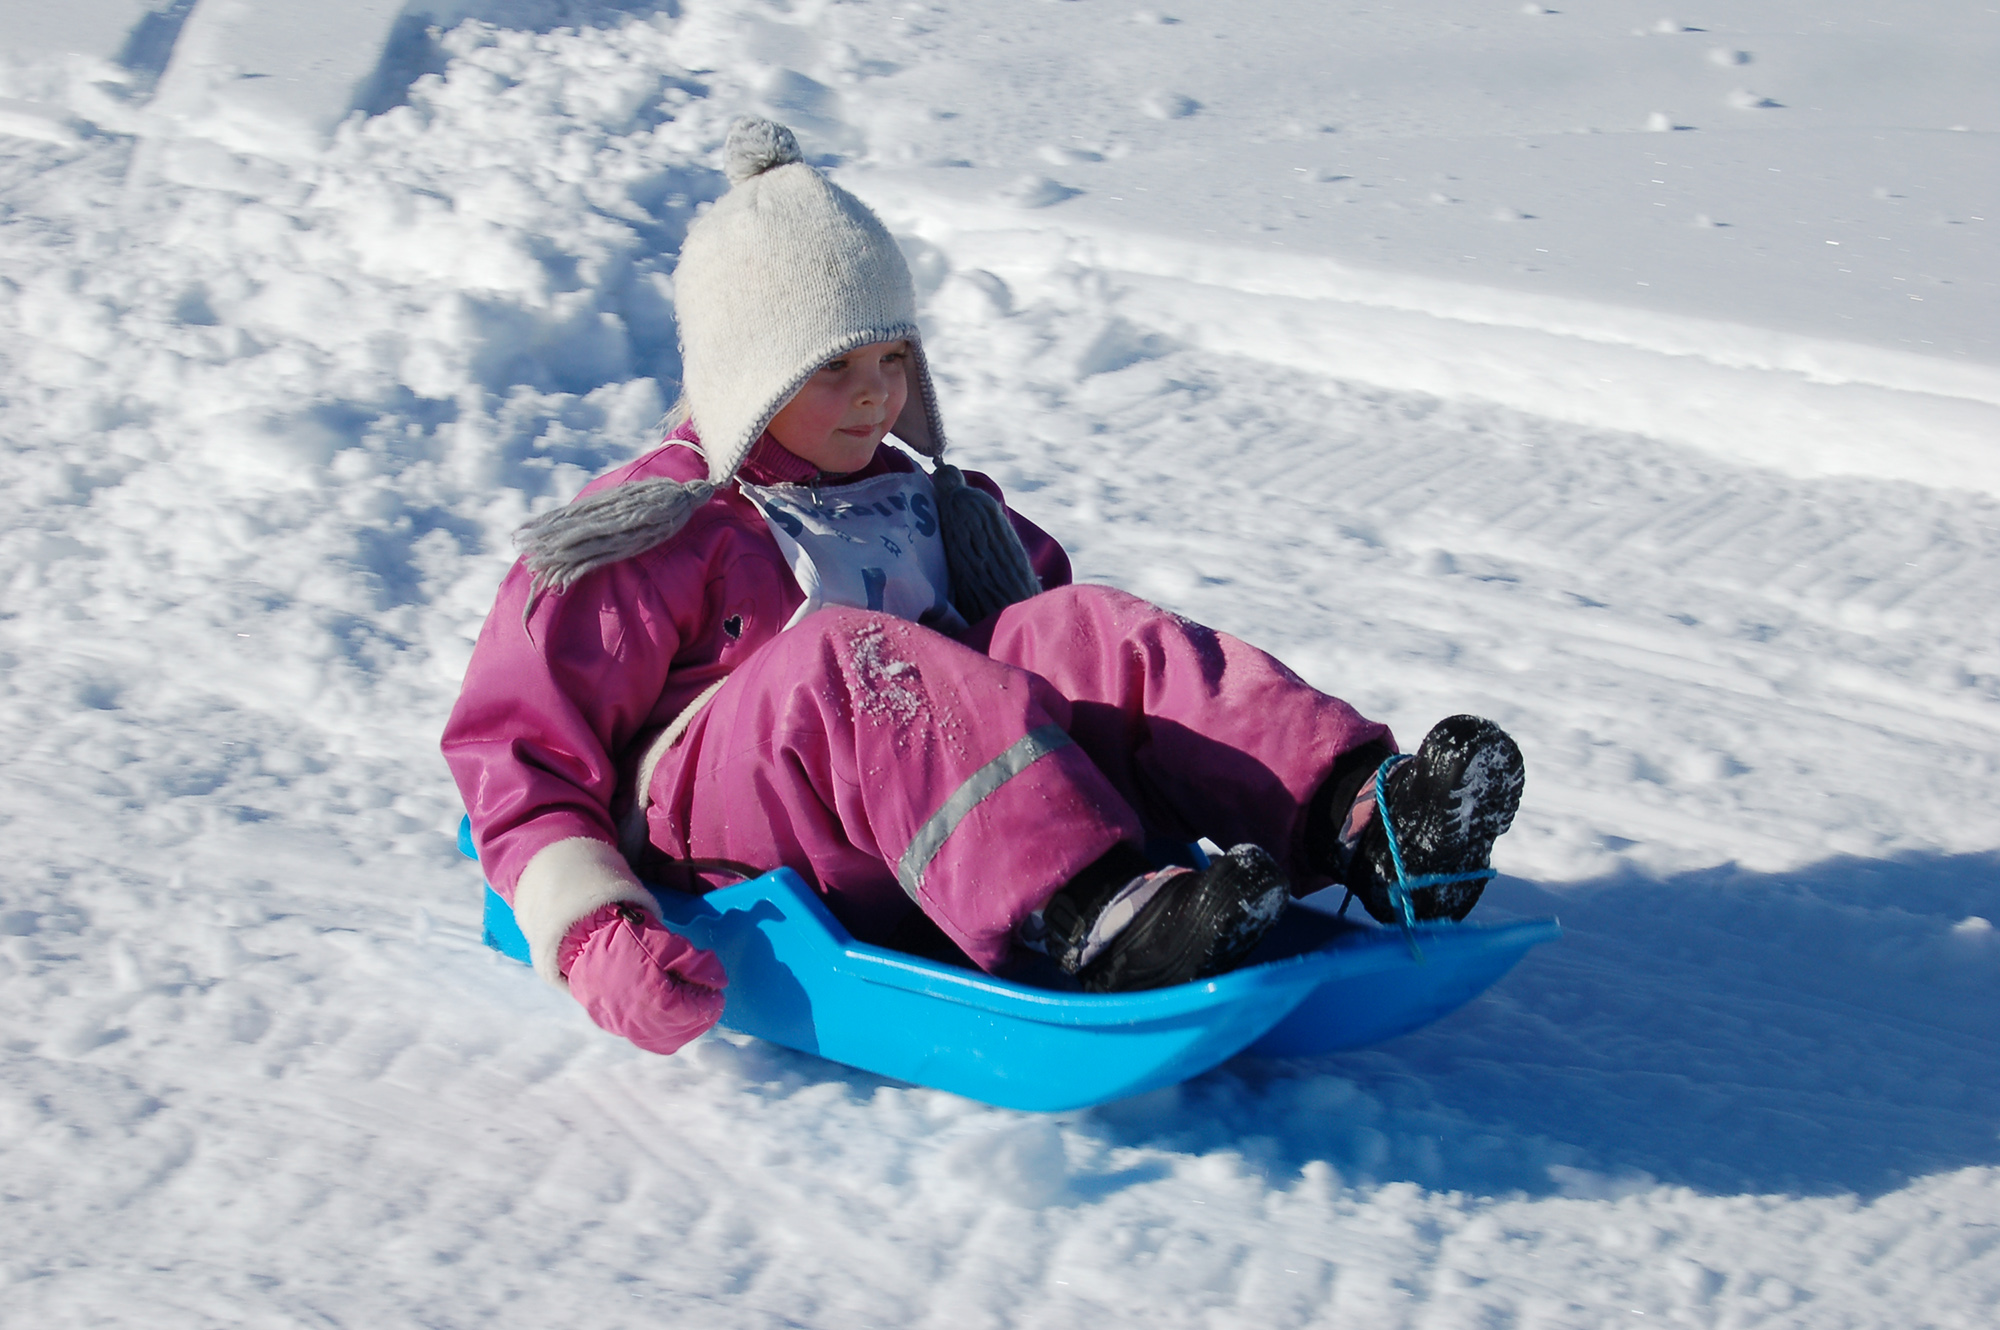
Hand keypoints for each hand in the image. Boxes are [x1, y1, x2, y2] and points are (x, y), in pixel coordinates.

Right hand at [558, 903, 727, 1054]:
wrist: (585, 944)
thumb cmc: (628, 939)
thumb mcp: (669, 943)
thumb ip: (698, 964)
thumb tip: (719, 982)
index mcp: (657, 1001)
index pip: (697, 1011)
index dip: (711, 1001)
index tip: (717, 990)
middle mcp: (642, 1022)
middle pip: (686, 1029)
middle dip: (701, 1015)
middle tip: (707, 998)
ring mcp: (627, 1029)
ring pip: (669, 1041)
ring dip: (686, 1027)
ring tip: (691, 1007)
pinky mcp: (617, 1028)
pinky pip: (649, 1040)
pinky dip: (666, 1033)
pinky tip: (670, 1016)